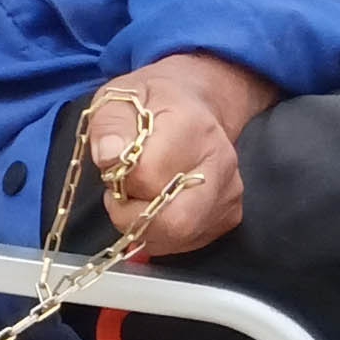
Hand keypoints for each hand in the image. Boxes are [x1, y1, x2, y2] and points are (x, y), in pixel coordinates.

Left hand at [75, 55, 261, 259]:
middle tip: (120, 197)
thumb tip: (109, 156)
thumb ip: (110, 125)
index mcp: (192, 127)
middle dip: (135, 219)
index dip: (120, 180)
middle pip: (177, 221)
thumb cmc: (151, 103)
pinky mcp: (229, 214)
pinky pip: (189, 241)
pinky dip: (162, 235)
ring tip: (139, 196)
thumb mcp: (119, 99)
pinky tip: (156, 208)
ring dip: (146, 228)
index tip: (113, 168)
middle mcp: (220, 163)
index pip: (149, 177)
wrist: (195, 104)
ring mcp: (229, 192)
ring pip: (181, 236)